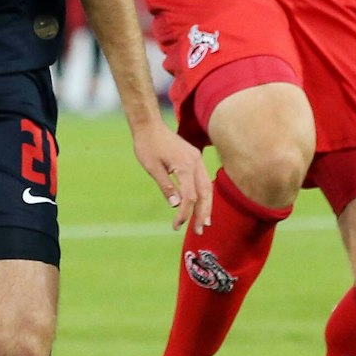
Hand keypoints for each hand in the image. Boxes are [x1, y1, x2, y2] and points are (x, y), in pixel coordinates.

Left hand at [131, 117, 213, 233]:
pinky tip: (201, 205)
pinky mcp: (194, 159)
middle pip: (205, 192)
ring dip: (206, 205)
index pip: (189, 195)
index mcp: (185, 165)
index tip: (176, 225)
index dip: (185, 213)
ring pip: (207, 186)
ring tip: (204, 222)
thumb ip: (166, 186)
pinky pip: (203, 179)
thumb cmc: (147, 145)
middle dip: (203, 213)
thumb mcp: (152, 167)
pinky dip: (204, 194)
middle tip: (199, 231)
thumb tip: (176, 205)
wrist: (149, 125)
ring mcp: (197, 159)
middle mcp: (195, 162)